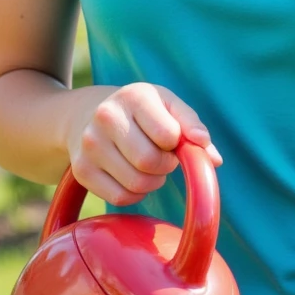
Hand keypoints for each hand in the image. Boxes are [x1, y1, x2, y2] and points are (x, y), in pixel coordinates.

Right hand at [66, 82, 221, 205]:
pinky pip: (120, 198)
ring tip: (145, 165)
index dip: (177, 143)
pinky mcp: (81, 171)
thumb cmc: (140, 111)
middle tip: (161, 156)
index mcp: (133, 97)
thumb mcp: (166, 104)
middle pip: (150, 162)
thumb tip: (213, 159)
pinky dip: (134, 194)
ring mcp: (89, 145)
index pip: (169, 135)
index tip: (170, 138)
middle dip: (165, 165)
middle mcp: (106, 117)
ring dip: (151, 181)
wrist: (87, 113)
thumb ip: (192, 125)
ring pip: (136, 184)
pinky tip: (130, 175)